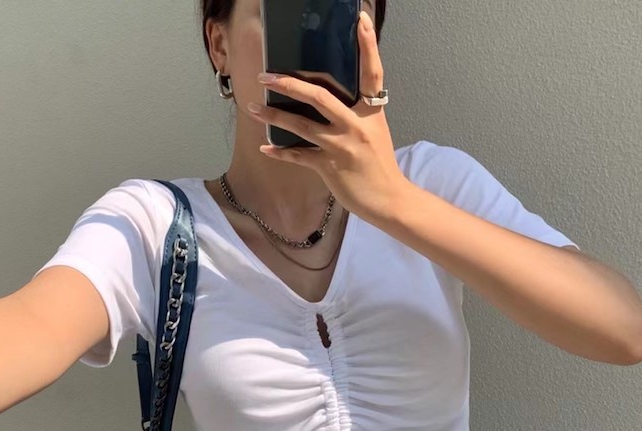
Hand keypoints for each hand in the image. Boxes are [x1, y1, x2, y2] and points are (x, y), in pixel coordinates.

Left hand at [247, 9, 410, 226]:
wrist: (388, 199)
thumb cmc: (379, 166)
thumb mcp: (375, 132)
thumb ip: (356, 114)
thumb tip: (329, 101)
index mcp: (371, 111)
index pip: (372, 72)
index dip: (368, 45)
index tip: (360, 21)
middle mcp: (355, 124)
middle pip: (318, 95)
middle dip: (288, 84)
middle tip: (266, 77)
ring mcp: (341, 146)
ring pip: (300, 125)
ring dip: (273, 116)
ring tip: (253, 108)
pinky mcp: (329, 167)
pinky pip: (298, 156)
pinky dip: (280, 153)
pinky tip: (265, 148)